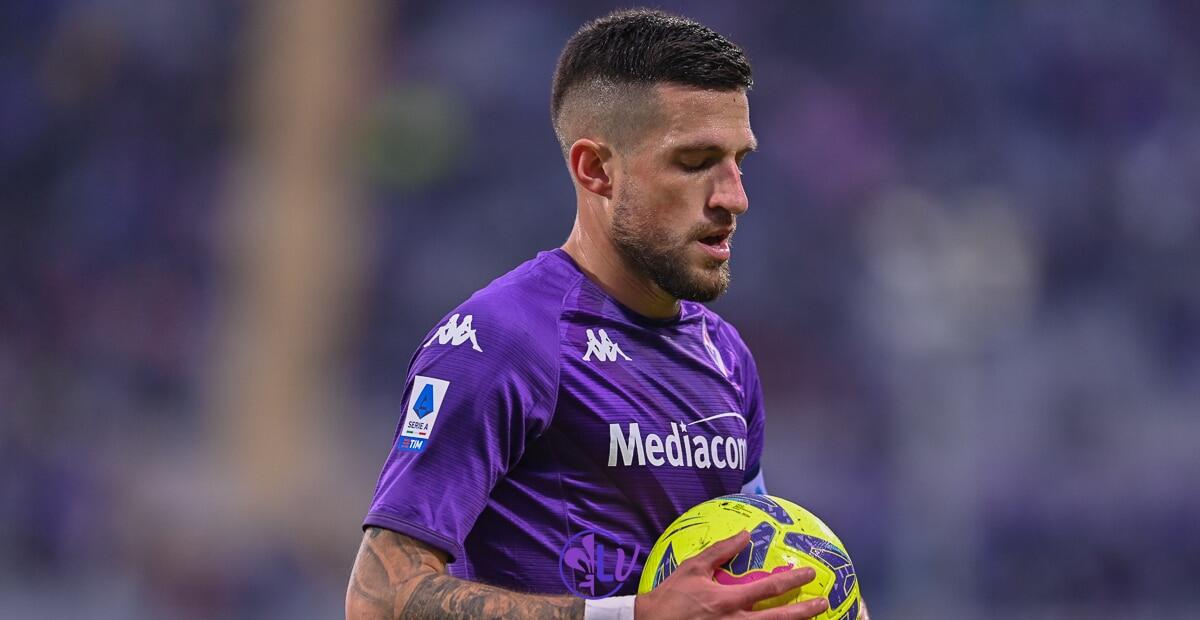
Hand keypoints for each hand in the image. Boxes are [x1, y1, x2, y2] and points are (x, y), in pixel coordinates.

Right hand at [634, 530, 828, 618]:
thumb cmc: (670, 597)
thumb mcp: (693, 568)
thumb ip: (721, 551)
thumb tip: (745, 534)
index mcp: (728, 599)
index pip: (769, 587)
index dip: (792, 579)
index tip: (809, 574)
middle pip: (779, 618)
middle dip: (804, 610)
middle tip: (823, 603)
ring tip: (811, 619)